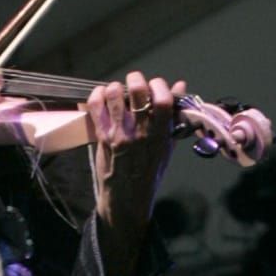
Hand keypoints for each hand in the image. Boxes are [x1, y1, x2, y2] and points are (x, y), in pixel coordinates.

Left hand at [87, 72, 183, 234]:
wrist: (127, 196)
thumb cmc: (150, 171)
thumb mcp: (168, 144)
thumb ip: (174, 115)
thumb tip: (180, 86)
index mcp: (160, 134)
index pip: (163, 100)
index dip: (160, 85)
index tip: (157, 85)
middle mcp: (140, 132)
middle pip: (137, 91)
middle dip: (136, 79)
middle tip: (136, 82)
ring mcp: (119, 133)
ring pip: (114, 95)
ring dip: (116, 87)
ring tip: (118, 91)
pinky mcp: (102, 136)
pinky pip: (95, 106)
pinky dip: (97, 95)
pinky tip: (102, 95)